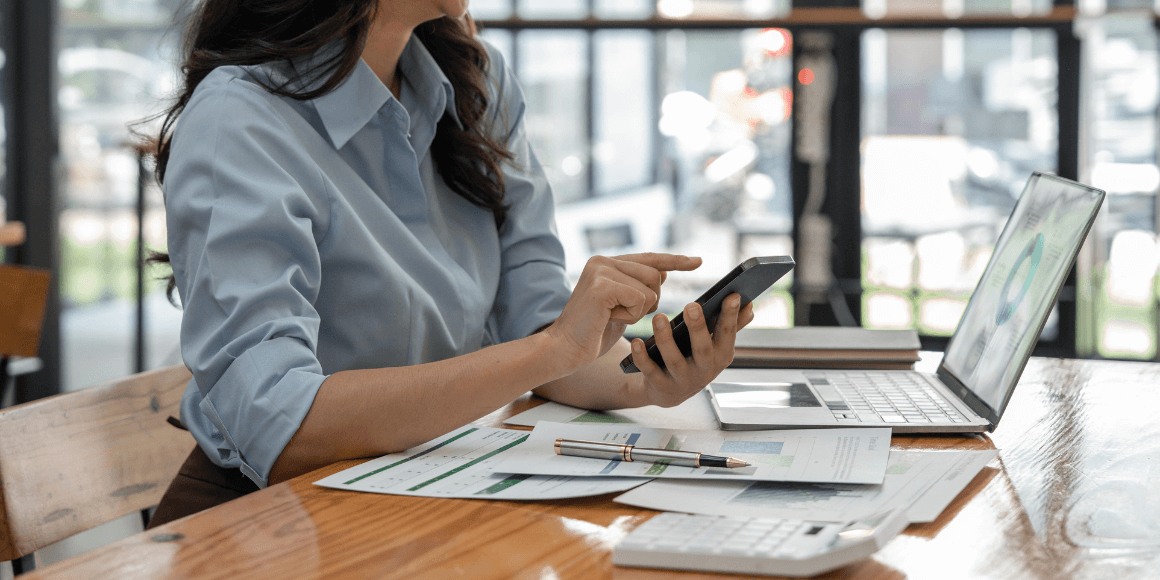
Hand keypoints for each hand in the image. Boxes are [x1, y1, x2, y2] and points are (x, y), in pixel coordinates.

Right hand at [544, 253, 700, 369]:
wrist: (564, 349)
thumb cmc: (592, 332)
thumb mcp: (622, 306)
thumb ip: (637, 288)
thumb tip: (662, 273)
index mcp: (606, 263)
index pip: (649, 258)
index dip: (675, 260)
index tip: (698, 261)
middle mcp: (602, 260)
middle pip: (655, 275)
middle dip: (648, 302)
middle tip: (620, 313)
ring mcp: (601, 270)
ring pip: (650, 289)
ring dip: (638, 310)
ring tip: (612, 315)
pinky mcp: (602, 286)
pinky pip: (640, 299)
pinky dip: (630, 315)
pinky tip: (609, 318)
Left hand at [628, 293, 754, 407]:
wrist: (670, 392)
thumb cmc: (695, 358)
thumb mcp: (716, 345)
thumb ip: (732, 326)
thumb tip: (750, 305)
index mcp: (721, 355)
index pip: (728, 333)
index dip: (731, 316)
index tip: (732, 295)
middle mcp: (705, 370)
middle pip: (702, 349)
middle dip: (698, 328)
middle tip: (691, 305)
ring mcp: (682, 380)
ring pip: (674, 360)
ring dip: (666, 338)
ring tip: (659, 317)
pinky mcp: (660, 386)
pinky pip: (650, 371)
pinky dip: (642, 357)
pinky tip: (635, 341)